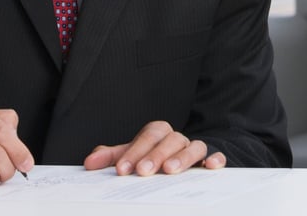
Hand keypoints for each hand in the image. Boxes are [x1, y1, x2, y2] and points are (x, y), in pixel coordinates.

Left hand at [83, 120, 225, 174]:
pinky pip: (216, 155)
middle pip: (169, 140)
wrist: (177, 160)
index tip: (123, 170)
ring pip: (193, 146)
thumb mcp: (132, 156)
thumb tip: (90, 163)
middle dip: (155, 155)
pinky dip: (215, 158)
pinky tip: (210, 166)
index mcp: (158, 133)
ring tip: (170, 171)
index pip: (147, 136)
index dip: (135, 151)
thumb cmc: (151, 158)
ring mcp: (194, 149)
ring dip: (182, 157)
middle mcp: (177, 139)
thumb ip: (113, 158)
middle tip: (143, 172)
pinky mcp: (209, 160)